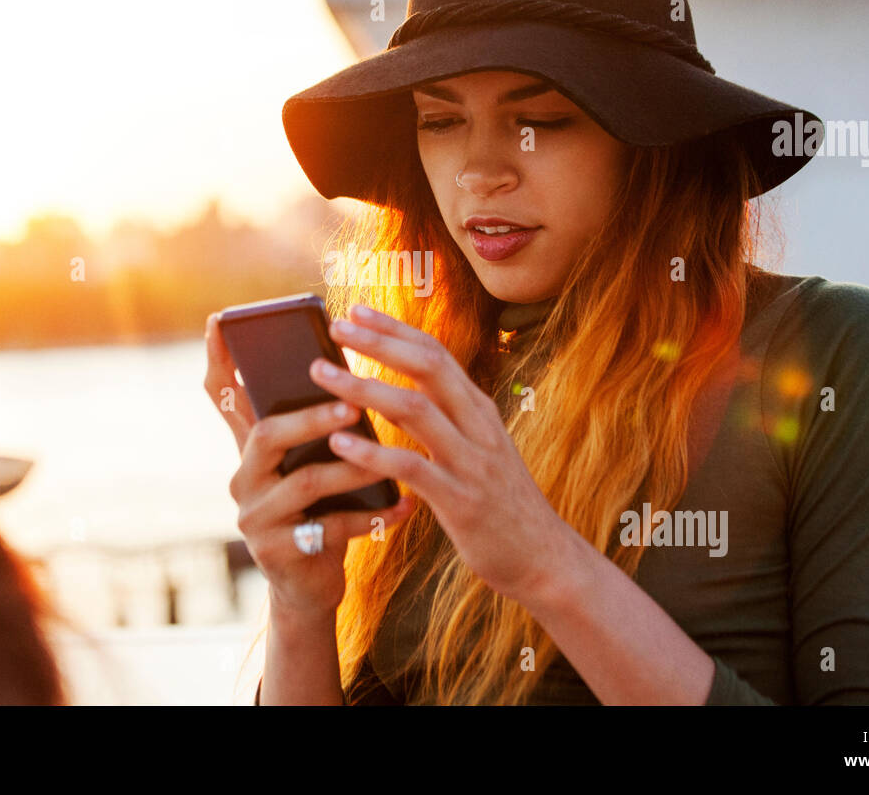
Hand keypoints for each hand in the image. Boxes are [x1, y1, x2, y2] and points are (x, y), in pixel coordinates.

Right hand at [203, 312, 414, 616]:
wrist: (309, 586)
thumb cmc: (319, 510)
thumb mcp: (308, 463)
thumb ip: (312, 425)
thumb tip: (342, 368)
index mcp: (251, 448)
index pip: (222, 397)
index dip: (219, 360)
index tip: (219, 321)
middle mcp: (244, 477)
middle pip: (268, 434)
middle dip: (312, 418)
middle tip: (352, 407)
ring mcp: (256, 517)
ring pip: (304, 482)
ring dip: (353, 469)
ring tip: (391, 461)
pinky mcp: (277, 552)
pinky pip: (329, 528)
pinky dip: (371, 517)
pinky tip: (405, 507)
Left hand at [309, 304, 574, 607]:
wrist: (545, 559)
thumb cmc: (500, 504)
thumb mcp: (476, 450)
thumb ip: (440, 421)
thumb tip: (388, 395)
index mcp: (479, 410)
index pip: (435, 353)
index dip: (395, 328)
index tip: (356, 309)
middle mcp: (478, 426)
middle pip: (427, 367)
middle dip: (378, 342)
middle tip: (335, 325)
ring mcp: (472, 462)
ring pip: (415, 409)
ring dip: (364, 388)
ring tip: (323, 376)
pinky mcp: (462, 501)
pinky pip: (412, 468)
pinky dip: (373, 452)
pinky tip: (339, 442)